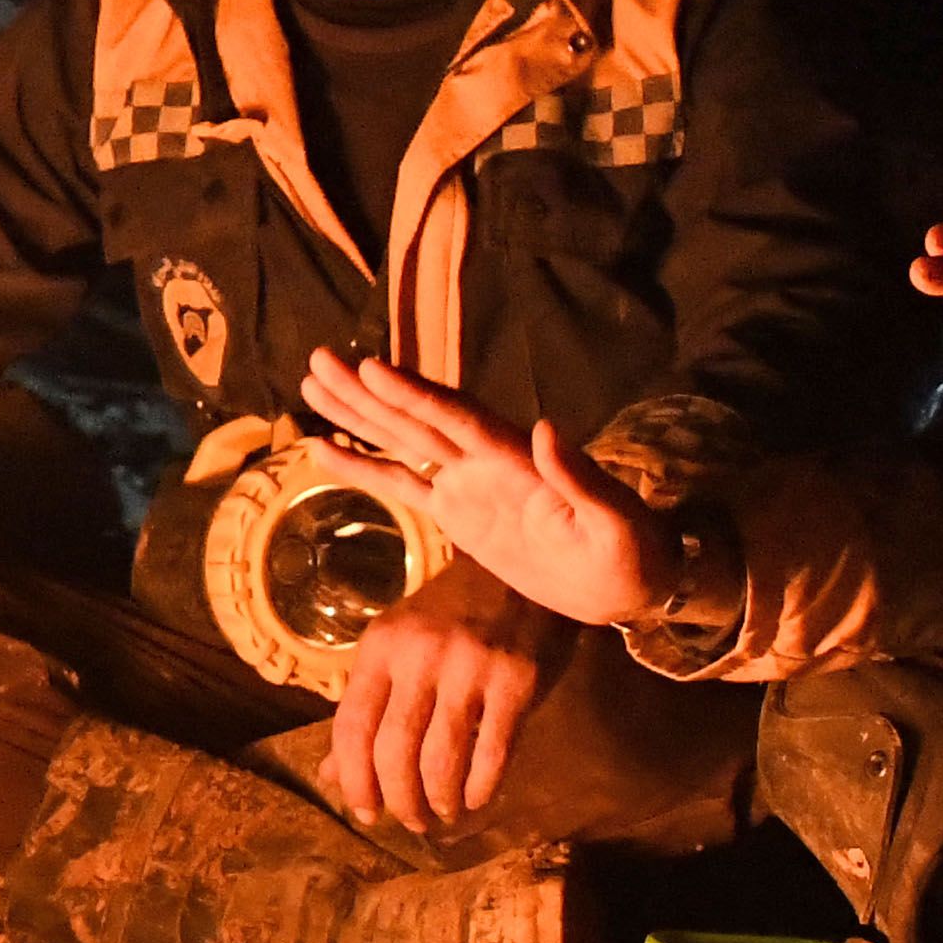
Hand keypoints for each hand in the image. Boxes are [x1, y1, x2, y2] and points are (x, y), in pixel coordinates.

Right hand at [300, 347, 676, 629]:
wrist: (628, 585)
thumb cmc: (631, 554)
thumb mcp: (616, 522)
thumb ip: (580, 478)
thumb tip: (547, 428)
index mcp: (519, 457)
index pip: (458, 419)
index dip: (415, 393)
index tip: (371, 368)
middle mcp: (486, 460)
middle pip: (418, 417)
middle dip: (369, 390)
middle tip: (319, 358)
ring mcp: (469, 484)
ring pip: (403, 441)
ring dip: (358, 415)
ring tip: (312, 384)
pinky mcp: (458, 514)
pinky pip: (402, 486)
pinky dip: (364, 468)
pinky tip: (325, 450)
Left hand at [318, 552, 571, 835]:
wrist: (518, 569)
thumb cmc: (450, 616)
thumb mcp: (398, 650)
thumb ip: (368, 708)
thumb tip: (332, 775)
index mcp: (380, 647)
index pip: (351, 727)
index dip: (355, 781)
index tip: (368, 814)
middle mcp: (419, 656)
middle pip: (394, 751)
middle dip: (401, 801)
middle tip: (412, 822)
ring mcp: (469, 667)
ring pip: (441, 759)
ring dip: (439, 801)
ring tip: (444, 813)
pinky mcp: (516, 680)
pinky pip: (492, 753)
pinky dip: (480, 788)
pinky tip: (475, 798)